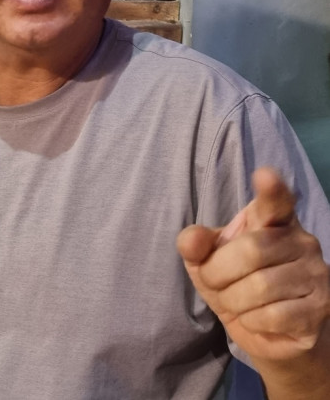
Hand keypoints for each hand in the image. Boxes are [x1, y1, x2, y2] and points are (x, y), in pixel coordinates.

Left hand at [177, 167, 329, 361]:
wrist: (267, 332)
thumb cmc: (235, 282)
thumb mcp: (206, 260)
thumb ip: (195, 245)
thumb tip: (190, 241)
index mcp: (273, 219)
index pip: (276, 200)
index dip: (271, 189)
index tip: (265, 175)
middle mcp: (301, 240)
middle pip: (250, 250)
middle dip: (218, 273)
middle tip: (214, 282)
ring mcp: (315, 273)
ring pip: (260, 287)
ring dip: (233, 301)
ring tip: (236, 301)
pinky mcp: (320, 308)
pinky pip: (272, 316)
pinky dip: (251, 321)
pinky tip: (256, 318)